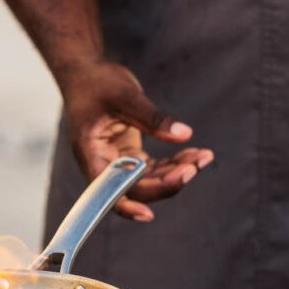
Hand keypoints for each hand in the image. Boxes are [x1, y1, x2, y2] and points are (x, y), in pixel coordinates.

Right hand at [62, 61, 214, 221]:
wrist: (86, 74)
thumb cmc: (97, 83)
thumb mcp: (126, 96)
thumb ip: (153, 118)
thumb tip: (184, 135)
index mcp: (90, 153)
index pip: (107, 190)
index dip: (127, 205)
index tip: (149, 214)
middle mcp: (102, 164)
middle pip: (134, 189)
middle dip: (166, 182)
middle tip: (194, 166)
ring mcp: (116, 162)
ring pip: (148, 181)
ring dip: (176, 173)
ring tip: (202, 157)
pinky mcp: (128, 156)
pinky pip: (153, 169)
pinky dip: (173, 163)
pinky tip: (194, 154)